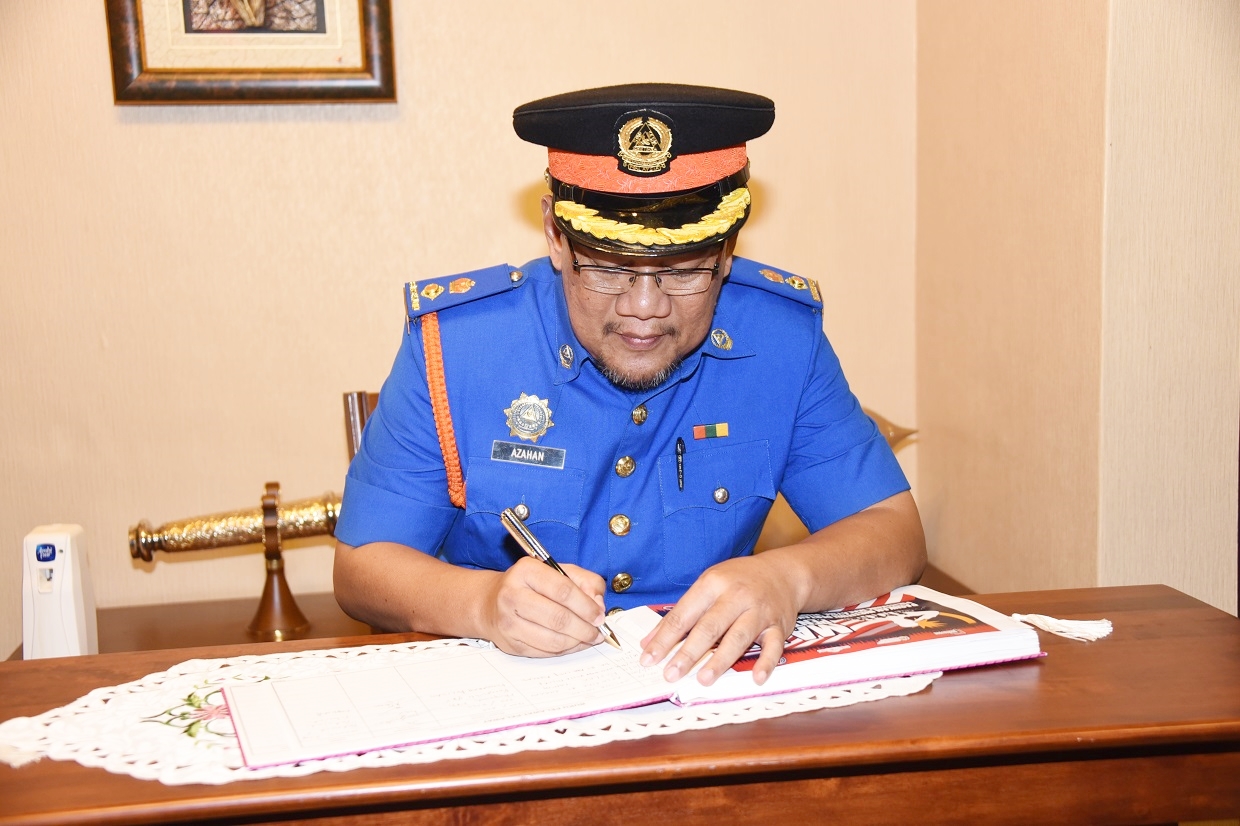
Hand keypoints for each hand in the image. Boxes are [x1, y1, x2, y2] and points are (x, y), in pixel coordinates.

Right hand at [481, 557, 607, 656]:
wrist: (490, 602)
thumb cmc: (530, 585)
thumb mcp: (558, 571)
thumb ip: (585, 581)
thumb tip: (598, 605)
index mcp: (526, 570)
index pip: (563, 590)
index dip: (586, 606)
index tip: (599, 615)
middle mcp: (512, 595)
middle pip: (558, 618)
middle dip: (585, 628)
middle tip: (598, 631)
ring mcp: (509, 622)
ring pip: (553, 640)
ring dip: (577, 642)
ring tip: (588, 638)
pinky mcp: (510, 644)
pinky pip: (545, 652)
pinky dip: (565, 651)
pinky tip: (574, 643)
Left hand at [639, 555, 803, 685]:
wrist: (782, 572)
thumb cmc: (738, 581)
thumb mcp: (706, 586)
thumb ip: (680, 614)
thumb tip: (649, 642)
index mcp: (713, 584)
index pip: (684, 615)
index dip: (664, 638)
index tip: (648, 659)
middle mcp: (736, 596)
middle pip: (709, 627)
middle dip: (688, 652)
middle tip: (671, 674)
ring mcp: (759, 611)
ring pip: (738, 637)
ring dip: (721, 660)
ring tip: (703, 679)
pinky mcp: (778, 625)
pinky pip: (773, 646)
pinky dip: (766, 662)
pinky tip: (756, 678)